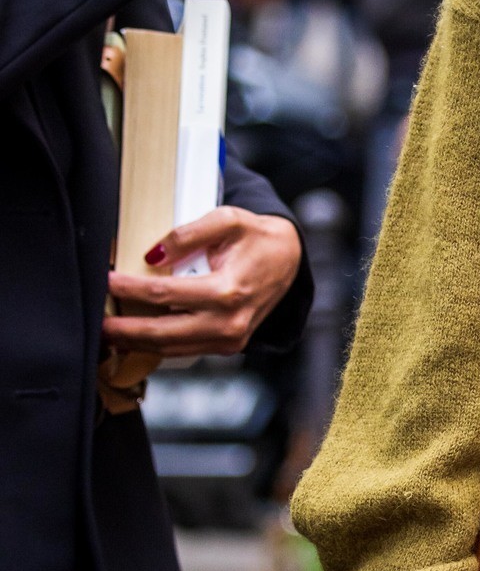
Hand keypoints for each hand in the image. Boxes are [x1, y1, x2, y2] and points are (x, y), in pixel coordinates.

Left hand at [103, 207, 301, 356]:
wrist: (290, 262)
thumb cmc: (258, 239)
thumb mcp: (228, 220)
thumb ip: (189, 234)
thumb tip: (152, 255)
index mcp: (228, 292)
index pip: (165, 295)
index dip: (129, 289)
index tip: (105, 280)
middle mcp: (229, 323)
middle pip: (162, 333)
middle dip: (124, 330)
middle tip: (96, 323)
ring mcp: (229, 340)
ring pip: (170, 349)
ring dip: (136, 342)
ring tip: (109, 332)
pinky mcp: (227, 346)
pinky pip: (184, 350)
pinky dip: (157, 345)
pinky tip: (136, 336)